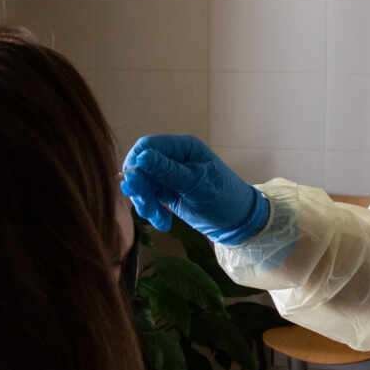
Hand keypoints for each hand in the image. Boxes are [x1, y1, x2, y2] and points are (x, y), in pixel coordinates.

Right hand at [120, 135, 267, 244]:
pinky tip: (163, 223)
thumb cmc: (224, 197)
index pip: (149, 146)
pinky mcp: (169, 192)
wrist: (238, 222)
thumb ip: (167, 171)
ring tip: (157, 219)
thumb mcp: (195, 184)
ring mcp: (170, 175)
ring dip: (146, 203)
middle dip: (141, 188)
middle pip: (142, 167)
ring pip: (144, 185)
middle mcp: (174, 158)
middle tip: (145, 208)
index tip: (131, 183)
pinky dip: (153, 211)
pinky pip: (151, 198)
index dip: (136, 162)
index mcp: (184, 147)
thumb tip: (141, 157)